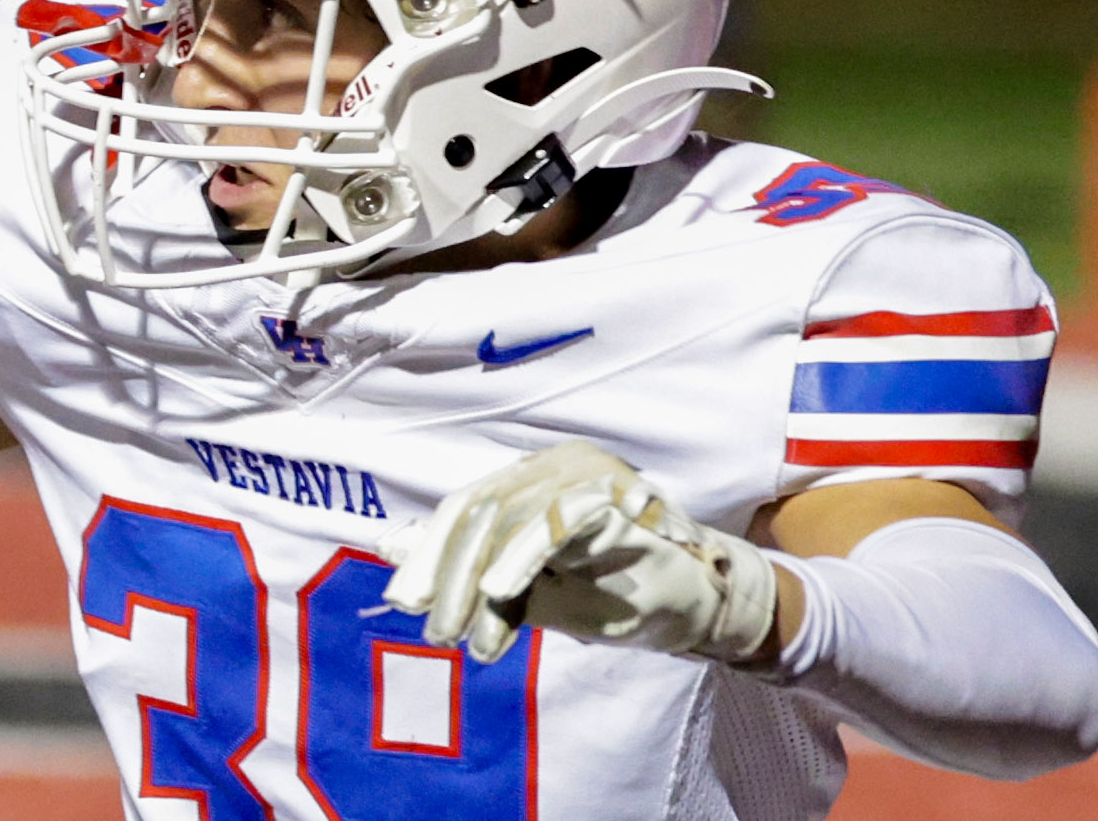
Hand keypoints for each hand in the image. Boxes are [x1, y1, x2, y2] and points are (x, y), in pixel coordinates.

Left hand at [379, 441, 780, 666]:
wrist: (705, 609)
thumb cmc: (619, 596)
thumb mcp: (537, 596)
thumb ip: (473, 577)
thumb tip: (392, 549)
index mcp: (530, 482)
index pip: (464, 509)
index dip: (428, 553)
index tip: (403, 600)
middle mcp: (552, 466)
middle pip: (478, 509)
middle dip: (443, 571)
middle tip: (431, 628)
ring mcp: (584, 472)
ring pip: (507, 514)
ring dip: (478, 580)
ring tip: (463, 631)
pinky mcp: (615, 493)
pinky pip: (556, 521)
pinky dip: (522, 558)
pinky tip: (499, 591)